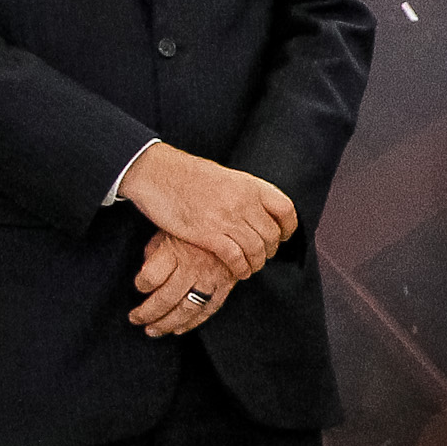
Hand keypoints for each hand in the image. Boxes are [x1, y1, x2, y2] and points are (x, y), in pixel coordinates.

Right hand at [115, 144, 294, 279]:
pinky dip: (241, 269)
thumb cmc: (188, 175)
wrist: (157, 173)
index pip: (285, 209)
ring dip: (257, 263)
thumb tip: (259, 209)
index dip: (289, 227)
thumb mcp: (227, 177)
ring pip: (256, 249)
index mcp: (251, 185)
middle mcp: (244, 202)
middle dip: (270, 249)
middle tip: (263, 255)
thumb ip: (245, 193)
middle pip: (272, 234)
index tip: (284, 236)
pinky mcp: (207, 234)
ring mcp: (227, 219)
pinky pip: (235, 258)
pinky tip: (239, 272)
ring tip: (251, 267)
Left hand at [128, 232, 235, 336]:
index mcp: (175, 250)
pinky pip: (208, 309)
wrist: (236, 222)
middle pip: (165, 298)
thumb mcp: (171, 228)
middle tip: (135, 319)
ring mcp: (211, 278)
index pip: (150, 277)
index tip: (139, 285)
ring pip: (187, 309)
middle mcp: (193, 267)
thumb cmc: (197, 224)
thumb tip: (145, 271)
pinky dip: (193, 323)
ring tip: (153, 331)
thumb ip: (156, 250)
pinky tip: (178, 329)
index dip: (141, 284)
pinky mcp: (226, 285)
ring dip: (167, 324)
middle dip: (147, 313)